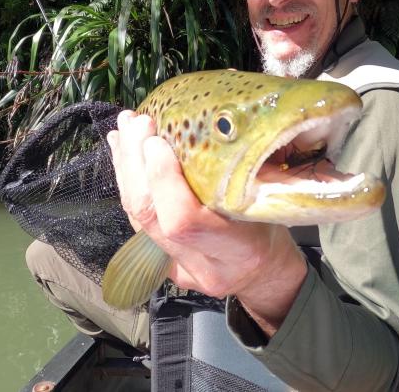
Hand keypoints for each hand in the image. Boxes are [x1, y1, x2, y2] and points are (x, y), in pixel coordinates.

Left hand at [107, 110, 307, 335]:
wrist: (264, 275)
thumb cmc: (273, 231)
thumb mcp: (272, 202)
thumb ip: (241, 175)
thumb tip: (205, 125)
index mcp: (238, 250)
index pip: (184, 220)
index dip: (163, 179)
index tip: (157, 141)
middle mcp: (202, 265)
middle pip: (151, 216)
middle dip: (135, 164)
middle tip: (135, 122)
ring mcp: (177, 268)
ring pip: (137, 216)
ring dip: (126, 168)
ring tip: (124, 129)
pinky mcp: (161, 261)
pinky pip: (137, 218)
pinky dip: (129, 182)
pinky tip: (124, 152)